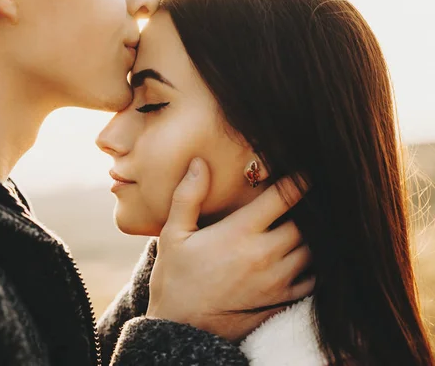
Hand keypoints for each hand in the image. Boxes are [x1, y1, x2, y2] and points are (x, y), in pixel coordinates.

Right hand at [146, 158, 313, 340]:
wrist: (182, 326)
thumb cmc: (176, 277)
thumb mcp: (174, 234)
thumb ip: (188, 196)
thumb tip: (199, 163)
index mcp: (240, 232)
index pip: (283, 198)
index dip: (298, 181)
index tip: (304, 172)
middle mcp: (264, 254)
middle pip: (306, 222)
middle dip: (307, 209)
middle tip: (306, 199)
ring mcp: (276, 279)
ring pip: (313, 249)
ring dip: (312, 235)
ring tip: (306, 224)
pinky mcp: (281, 299)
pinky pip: (313, 278)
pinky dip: (315, 265)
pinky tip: (303, 255)